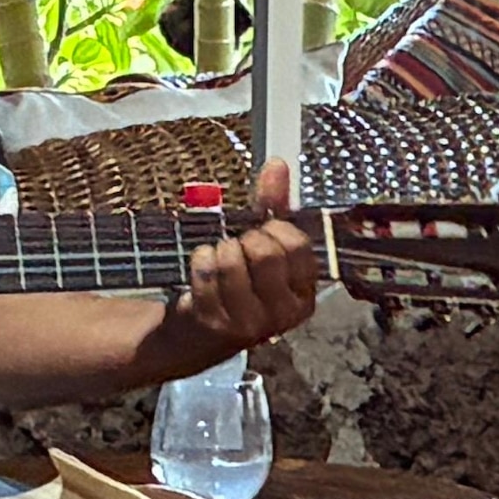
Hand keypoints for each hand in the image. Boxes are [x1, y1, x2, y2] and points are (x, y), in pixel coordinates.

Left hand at [138, 160, 321, 382]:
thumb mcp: (260, 246)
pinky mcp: (216, 324)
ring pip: (233, 259)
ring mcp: (250, 324)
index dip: (273, 228)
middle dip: (245, 238)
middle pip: (266, 251)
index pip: (297, 245)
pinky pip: (206, 271)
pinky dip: (200, 261)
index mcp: (304, 296)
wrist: (195, 334)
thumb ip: (273, 205)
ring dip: (219, 250)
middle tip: (237, 247)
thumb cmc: (234, 285)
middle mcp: (283, 315)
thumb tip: (278, 165)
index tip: (261, 233)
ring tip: (219, 261)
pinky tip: (202, 271)